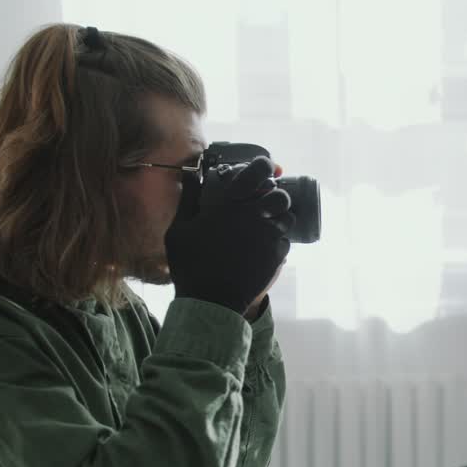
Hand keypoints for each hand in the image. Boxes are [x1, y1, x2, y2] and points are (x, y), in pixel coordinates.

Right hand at [165, 156, 292, 314]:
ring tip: (265, 227)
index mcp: (230, 203)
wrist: (211, 300)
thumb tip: (191, 175)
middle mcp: (253, 215)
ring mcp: (268, 236)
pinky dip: (279, 241)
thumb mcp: (179, 229)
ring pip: (287, 219)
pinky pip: (286, 241)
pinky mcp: (276, 256)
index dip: (265, 166)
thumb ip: (188, 199)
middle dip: (276, 198)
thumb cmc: (190, 264)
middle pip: (281, 196)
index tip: (264, 168)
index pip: (258, 172)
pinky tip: (265, 247)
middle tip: (265, 205)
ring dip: (279, 219)